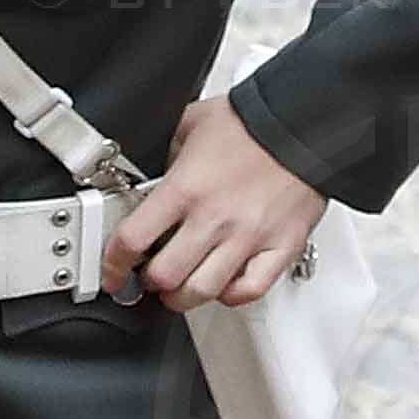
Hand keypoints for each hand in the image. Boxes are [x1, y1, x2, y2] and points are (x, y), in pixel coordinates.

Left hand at [105, 90, 328, 309]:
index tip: (113, 271)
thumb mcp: (192, 125)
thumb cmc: (254, 123)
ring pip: (202, 292)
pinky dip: (231, 295)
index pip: (132, 240)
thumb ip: (167, 156)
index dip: (113, 264)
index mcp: (185, 188)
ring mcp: (248, 237)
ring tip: (181, 288)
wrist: (305, 122)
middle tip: (150, 277)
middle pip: (164, 276)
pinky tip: (224, 284)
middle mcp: (214, 218)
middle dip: (149, 283)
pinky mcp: (280, 247)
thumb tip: (153, 178)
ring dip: (183, 296)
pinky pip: (250, 291)